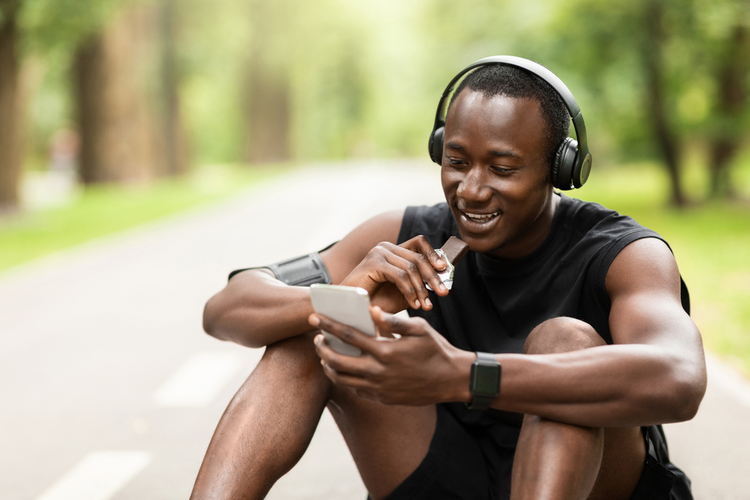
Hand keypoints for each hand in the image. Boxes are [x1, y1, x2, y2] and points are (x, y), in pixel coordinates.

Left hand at [309, 306, 472, 405]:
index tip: (314, 318)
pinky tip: (346, 367)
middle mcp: (378, 373)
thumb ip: (392, 321)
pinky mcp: (382, 399)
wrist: (451, 380)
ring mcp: (379, 389)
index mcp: (385, 352)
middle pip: (336, 362)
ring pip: (342, 379)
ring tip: (326, 354)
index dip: (328, 325)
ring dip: (329, 366)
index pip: (348, 336)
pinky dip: (346, 378)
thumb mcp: (418, 328)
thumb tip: (371, 310)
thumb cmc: (435, 349)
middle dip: (321, 348)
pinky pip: (356, 389)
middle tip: (316, 338)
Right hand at [340, 236, 449, 313]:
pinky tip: (414, 304)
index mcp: (393, 250)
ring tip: (426, 305)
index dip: (434, 254)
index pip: (419, 243)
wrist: (349, 307)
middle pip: (418, 257)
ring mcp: (379, 252)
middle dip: (433, 277)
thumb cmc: (375, 300)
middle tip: (444, 293)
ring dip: (422, 288)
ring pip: (411, 267)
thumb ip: (418, 284)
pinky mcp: (373, 262)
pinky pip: (400, 275)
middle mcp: (386, 247)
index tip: (444, 269)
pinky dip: (410, 291)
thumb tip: (439, 283)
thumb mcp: (402, 291)